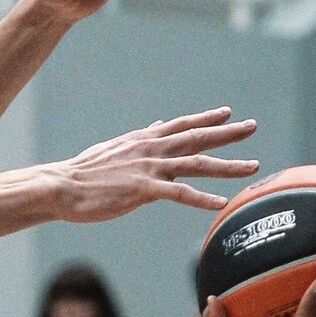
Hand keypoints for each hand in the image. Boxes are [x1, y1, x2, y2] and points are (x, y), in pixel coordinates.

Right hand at [51, 107, 257, 222]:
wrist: (62, 186)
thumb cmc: (85, 172)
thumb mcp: (114, 148)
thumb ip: (140, 138)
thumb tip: (155, 125)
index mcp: (144, 139)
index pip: (182, 124)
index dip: (207, 118)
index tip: (228, 113)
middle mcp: (151, 149)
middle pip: (198, 138)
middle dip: (228, 133)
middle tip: (253, 127)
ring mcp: (149, 168)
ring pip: (197, 164)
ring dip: (228, 166)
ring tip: (252, 167)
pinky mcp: (143, 190)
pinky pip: (180, 194)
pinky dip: (203, 198)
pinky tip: (221, 203)